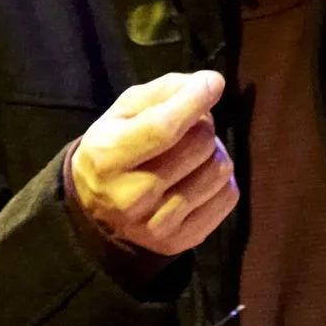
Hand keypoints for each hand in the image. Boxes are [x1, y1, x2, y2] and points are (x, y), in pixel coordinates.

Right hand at [65, 70, 235, 256]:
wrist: (96, 209)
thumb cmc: (115, 147)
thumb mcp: (124, 111)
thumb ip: (165, 91)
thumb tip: (210, 83)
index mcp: (108, 158)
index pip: (163, 128)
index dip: (194, 101)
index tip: (212, 84)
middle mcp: (131, 196)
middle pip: (199, 145)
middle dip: (202, 126)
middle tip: (190, 128)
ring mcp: (157, 225)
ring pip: (219, 171)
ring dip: (213, 153)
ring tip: (193, 154)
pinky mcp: (181, 241)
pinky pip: (228, 197)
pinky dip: (221, 181)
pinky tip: (199, 177)